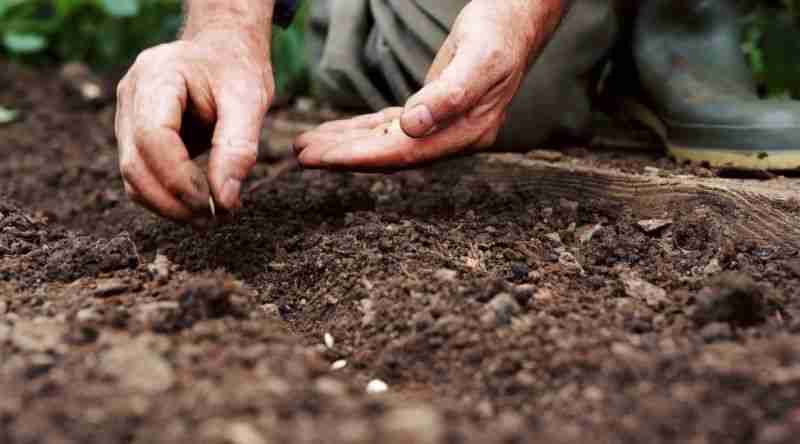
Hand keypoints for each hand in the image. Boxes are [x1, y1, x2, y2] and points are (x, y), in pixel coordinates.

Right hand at [115, 28, 272, 224]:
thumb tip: (225, 201)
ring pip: (132, 177)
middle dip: (173, 201)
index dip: (180, 178)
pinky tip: (200, 202)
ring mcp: (126, 116)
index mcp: (157, 76)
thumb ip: (238, 148)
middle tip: (214, 219)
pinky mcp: (133, 136)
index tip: (213, 203)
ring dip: (168, 206)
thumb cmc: (236, 69)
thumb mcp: (249, 100)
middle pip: (135, 164)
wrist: (221, 51)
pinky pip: (141, 176)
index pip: (153, 137)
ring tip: (210, 216)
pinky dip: (167, 197)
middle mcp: (131, 95)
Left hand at [296, 0, 564, 169]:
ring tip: (307, 145)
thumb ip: (448, 95)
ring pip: (386, 143)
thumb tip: (412, 127)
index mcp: (466, 132)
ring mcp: (443, 127)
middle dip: (344, 155)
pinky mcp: (432, 111)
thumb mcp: (477, 58)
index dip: (360, 157)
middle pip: (389, 154)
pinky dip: (361, 130)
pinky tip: (337, 131)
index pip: (404, 153)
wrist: (518, 19)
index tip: (321, 158)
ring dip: (346, 144)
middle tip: (301, 154)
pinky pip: (390, 127)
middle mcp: (453, 137)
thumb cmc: (499, 34)